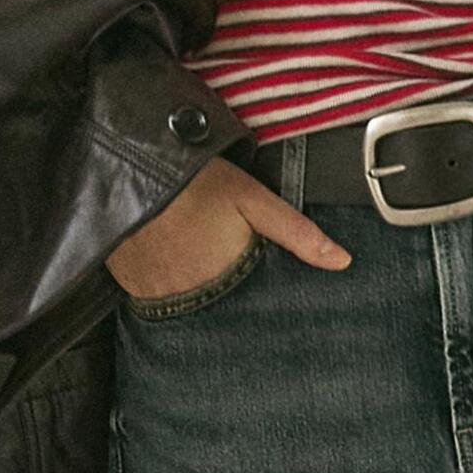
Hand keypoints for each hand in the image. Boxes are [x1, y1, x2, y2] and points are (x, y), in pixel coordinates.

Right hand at [109, 154, 350, 301]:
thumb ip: (297, 234)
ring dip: (194, 289)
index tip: (249, 275)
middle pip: (218, 306)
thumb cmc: (196, 181)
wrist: (130, 166)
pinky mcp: (131, 285)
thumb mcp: (254, 199)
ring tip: (194, 259)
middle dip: (225, 291)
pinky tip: (169, 259)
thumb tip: (342, 262)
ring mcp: (157, 293)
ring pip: (186, 303)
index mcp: (227, 279)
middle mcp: (192, 295)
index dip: (254, 293)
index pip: (251, 305)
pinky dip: (165, 283)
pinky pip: (155, 295)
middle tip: (218, 259)